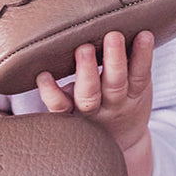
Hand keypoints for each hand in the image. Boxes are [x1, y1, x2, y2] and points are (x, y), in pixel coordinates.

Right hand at [36, 31, 153, 175]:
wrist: (124, 139)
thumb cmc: (88, 114)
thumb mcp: (68, 109)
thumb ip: (55, 89)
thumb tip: (30, 48)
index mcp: (73, 113)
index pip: (59, 107)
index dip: (51, 93)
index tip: (43, 75)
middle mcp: (95, 109)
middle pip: (90, 94)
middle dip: (86, 72)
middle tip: (82, 48)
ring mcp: (119, 102)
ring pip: (118, 83)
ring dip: (116, 59)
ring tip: (114, 36)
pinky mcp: (141, 93)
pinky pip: (143, 75)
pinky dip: (144, 56)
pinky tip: (145, 36)